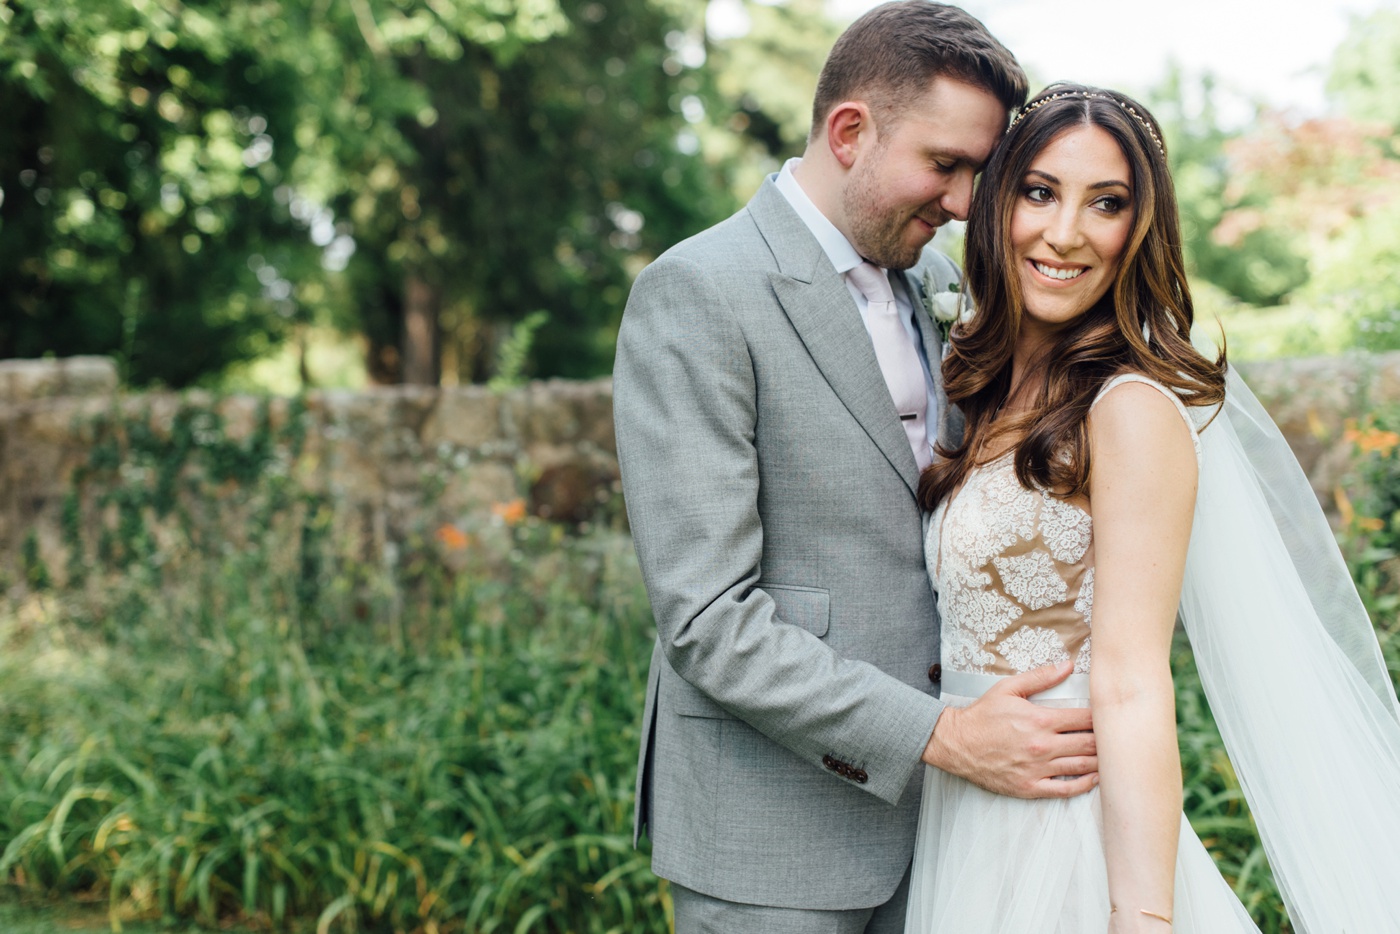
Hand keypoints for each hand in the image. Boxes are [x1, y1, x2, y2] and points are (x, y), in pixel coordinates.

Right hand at [921, 660, 1097, 797]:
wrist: (956, 743)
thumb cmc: (983, 715)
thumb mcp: (1008, 688)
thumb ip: (1041, 677)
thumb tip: (1068, 665)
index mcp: (1040, 720)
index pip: (1085, 719)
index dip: (1103, 717)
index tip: (1111, 715)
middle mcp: (1042, 746)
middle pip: (1089, 744)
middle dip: (1107, 740)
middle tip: (1119, 737)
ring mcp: (1037, 769)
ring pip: (1081, 767)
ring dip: (1101, 762)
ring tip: (1113, 757)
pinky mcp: (1030, 786)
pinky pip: (1065, 790)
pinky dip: (1084, 785)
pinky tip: (1094, 778)